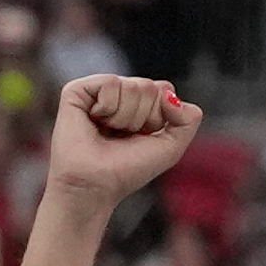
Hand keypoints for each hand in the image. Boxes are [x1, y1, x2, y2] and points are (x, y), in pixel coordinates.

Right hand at [47, 76, 196, 206]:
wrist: (96, 183)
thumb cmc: (130, 168)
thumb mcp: (173, 145)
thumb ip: (189, 117)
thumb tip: (168, 93)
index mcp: (141, 103)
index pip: (165, 89)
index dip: (160, 117)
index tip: (144, 135)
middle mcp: (120, 93)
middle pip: (151, 87)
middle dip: (144, 117)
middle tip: (123, 135)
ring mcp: (98, 90)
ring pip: (133, 86)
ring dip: (126, 117)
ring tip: (108, 131)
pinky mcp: (77, 89)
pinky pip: (110, 82)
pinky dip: (108, 107)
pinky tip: (95, 120)